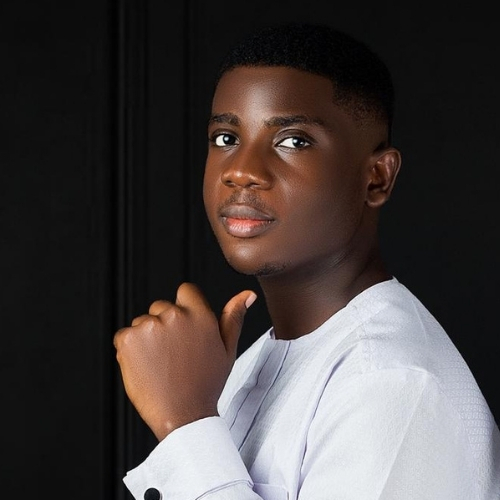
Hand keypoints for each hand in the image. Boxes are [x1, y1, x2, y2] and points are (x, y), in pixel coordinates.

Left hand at [113, 282, 256, 440]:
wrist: (183, 416)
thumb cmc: (206, 384)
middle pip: (161, 307)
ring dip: (146, 338)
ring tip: (160, 363)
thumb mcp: (227, 349)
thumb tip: (247, 295)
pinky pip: (124, 335)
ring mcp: (149, 326)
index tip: (184, 330)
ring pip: (142, 322)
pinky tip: (145, 366)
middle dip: (164, 325)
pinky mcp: (128, 339)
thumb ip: (234, 317)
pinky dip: (130, 349)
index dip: (184, 309)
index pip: (185, 291)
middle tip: (174, 354)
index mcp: (200, 315)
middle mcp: (175, 315)